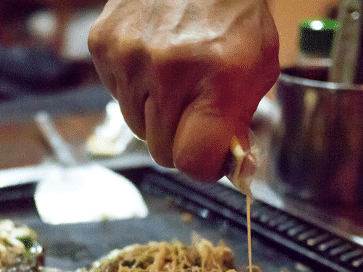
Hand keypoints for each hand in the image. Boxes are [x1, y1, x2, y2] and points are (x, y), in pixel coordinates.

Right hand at [88, 0, 278, 181]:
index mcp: (218, 78)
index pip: (192, 161)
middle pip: (162, 151)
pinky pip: (116, 96)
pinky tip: (152, 60)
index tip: (209, 158)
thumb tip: (227, 167)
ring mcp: (130, 58)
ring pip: (136, 126)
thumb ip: (241, 121)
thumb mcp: (258, 66)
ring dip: (154, 113)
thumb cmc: (230, 12)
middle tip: (193, 111)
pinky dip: (135, 87)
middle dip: (180, 138)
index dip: (202, 166)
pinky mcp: (104, 46)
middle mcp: (169, 70)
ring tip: (173, 78)